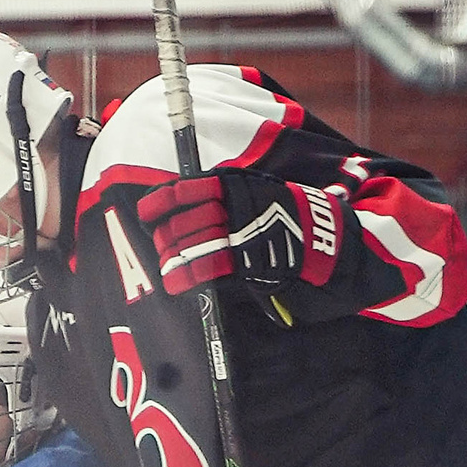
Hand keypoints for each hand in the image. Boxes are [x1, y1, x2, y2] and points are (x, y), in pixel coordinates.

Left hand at [136, 169, 344, 295]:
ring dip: (173, 259)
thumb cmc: (281, 214)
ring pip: (191, 244)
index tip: (145, 214)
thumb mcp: (252, 190)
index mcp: (230, 184)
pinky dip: (187, 276)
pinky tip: (174, 282)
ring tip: (166, 267)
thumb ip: (220, 195)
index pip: (183, 190)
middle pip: (182, 222)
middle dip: (166, 238)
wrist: (321, 235)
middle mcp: (232, 206)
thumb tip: (181, 207)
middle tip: (163, 248)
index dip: (158, 203)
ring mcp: (239, 232)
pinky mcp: (248, 259)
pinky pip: (209, 267)